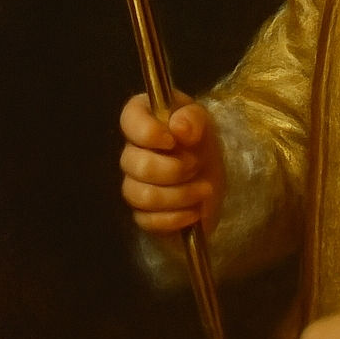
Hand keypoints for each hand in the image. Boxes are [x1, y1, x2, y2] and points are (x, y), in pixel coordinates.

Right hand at [118, 91, 224, 233]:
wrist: (210, 176)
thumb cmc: (201, 141)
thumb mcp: (204, 122)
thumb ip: (193, 118)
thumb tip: (178, 127)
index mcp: (144, 119)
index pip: (129, 118)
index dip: (147, 131)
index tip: (172, 140)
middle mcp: (132, 151)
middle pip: (134, 164)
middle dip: (172, 168)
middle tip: (197, 164)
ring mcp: (134, 184)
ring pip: (140, 195)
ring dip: (179, 194)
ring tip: (205, 189)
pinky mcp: (142, 213)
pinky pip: (147, 220)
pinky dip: (176, 217)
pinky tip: (195, 211)